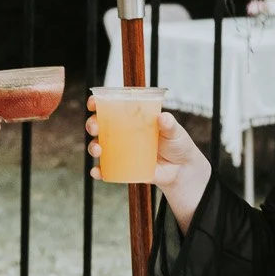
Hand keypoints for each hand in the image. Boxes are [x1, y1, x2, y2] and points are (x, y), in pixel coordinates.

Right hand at [86, 96, 210, 225]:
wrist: (182, 169)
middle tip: (95, 128)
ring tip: (98, 150)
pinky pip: (106, 169)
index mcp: (132, 118)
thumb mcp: (175, 131)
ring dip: (93, 146)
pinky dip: (98, 171)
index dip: (98, 103)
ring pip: (99, 146)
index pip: (111, 107)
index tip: (92, 103)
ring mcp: (121, 150)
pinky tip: (97, 172)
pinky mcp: (123, 167)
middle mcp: (123, 132)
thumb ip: (169, 124)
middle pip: (99, 125)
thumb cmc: (177, 144)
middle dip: (91, 124)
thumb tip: (163, 117)